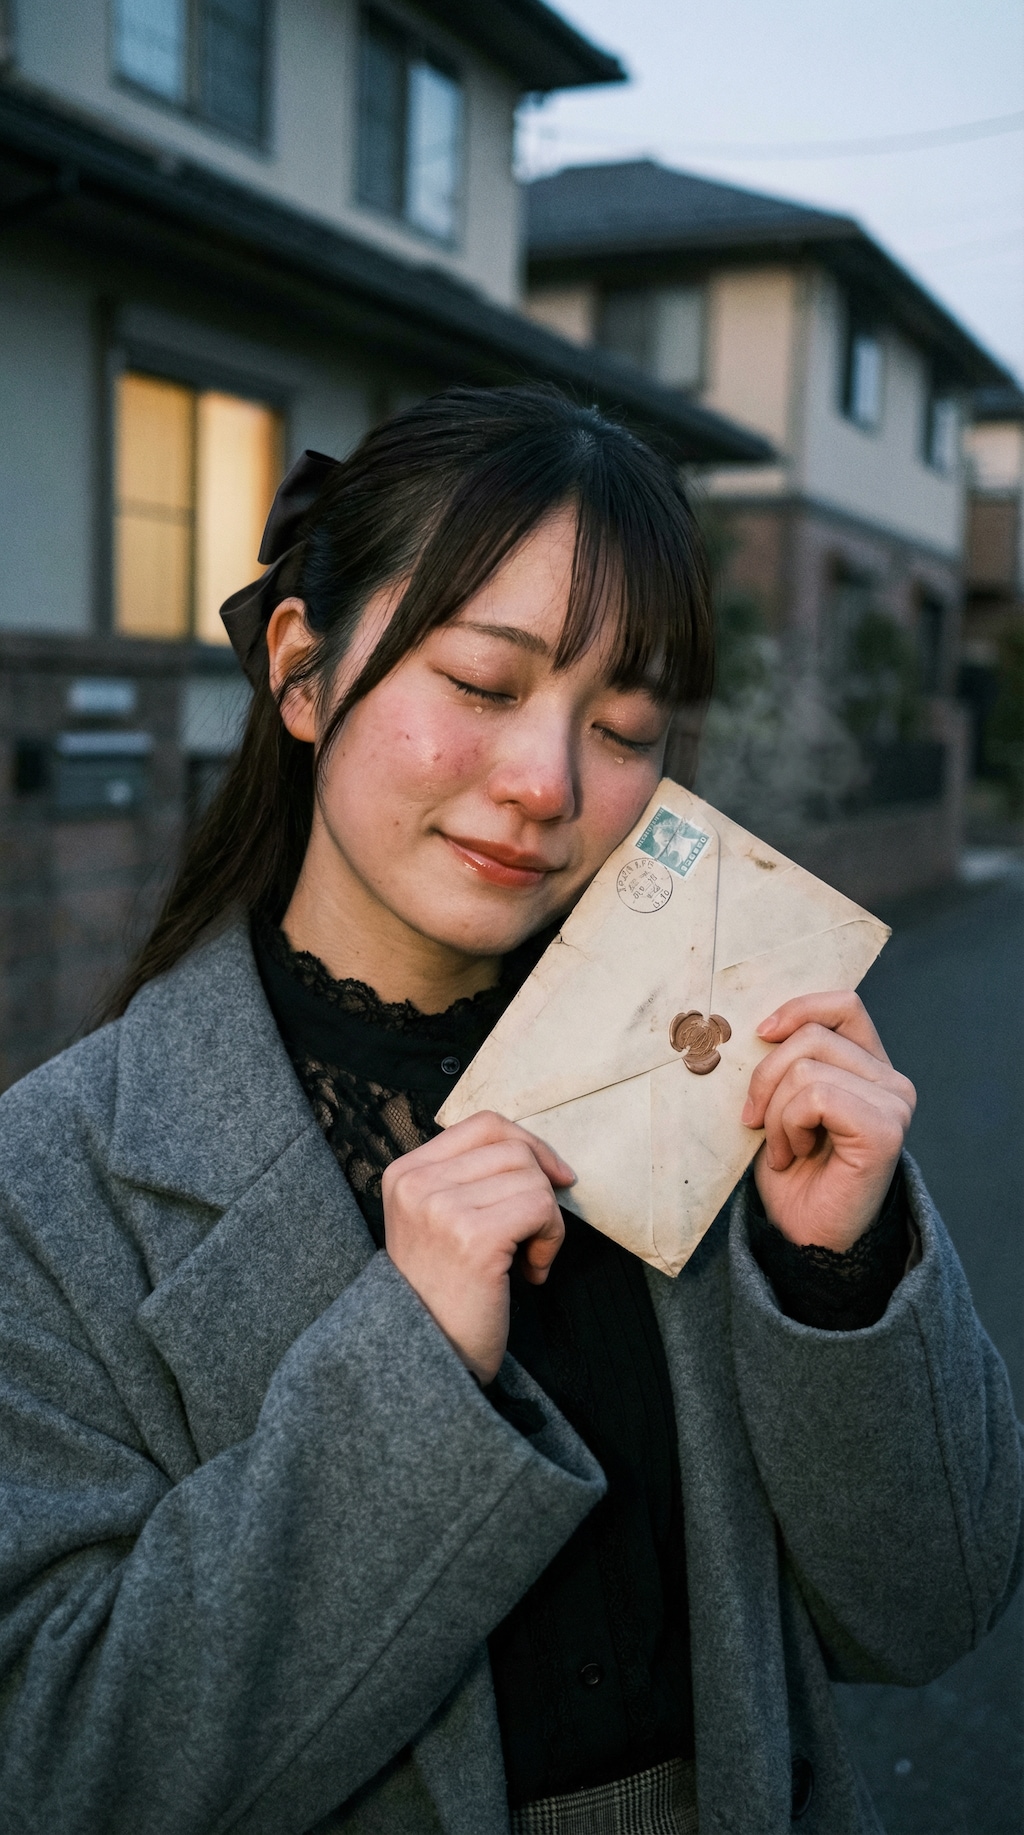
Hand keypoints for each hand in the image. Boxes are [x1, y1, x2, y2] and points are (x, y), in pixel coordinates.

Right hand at [381, 1111, 573, 1382]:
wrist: (424, 1361)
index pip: (484, 1125)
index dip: (529, 1146)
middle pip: (514, 1149)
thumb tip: (538, 1154)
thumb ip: (469, 1181)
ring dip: (546, 1222)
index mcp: (405, 1173)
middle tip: (534, 1237)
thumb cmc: (442, 1295)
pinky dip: (550, 1241)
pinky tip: (531, 1273)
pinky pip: (541, 1209)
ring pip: (532, 1178)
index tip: (552, 1178)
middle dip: (540, 1190)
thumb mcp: (437, 1223)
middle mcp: (417, 1184)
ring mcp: (442, 1209)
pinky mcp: (474, 1237)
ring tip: (526, 1261)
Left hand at [741, 992, 915, 1250]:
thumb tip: (759, 1026)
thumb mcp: (780, 1101)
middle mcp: (892, 1082)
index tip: (761, 1035)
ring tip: (784, 1147)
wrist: (804, 1235)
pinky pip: (815, 1097)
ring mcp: (894, 1105)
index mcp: (871, 1067)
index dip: (798, 1010)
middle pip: (812, 1035)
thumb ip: (788, 1059)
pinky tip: (796, 1155)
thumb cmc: (792, 1172)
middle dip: (766, 1079)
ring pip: (807, 1068)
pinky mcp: (885, 1130)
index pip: (842, 1006)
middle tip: (759, 1124)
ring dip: (776, 1112)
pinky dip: (789, 1126)